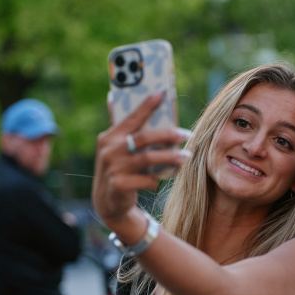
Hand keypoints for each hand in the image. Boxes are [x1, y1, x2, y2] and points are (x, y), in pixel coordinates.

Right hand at [93, 92, 189, 227]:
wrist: (108, 202)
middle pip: (144, 138)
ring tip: (187, 156)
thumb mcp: (115, 147)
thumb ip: (120, 126)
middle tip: (187, 134)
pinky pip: (146, 180)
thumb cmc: (118, 168)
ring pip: (148, 158)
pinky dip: (156, 180)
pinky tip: (160, 180)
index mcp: (109, 136)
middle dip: (168, 134)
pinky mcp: (119, 185)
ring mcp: (113, 168)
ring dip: (170, 157)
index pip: (132, 117)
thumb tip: (114, 97)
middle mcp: (109, 150)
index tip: (163, 92)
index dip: (147, 105)